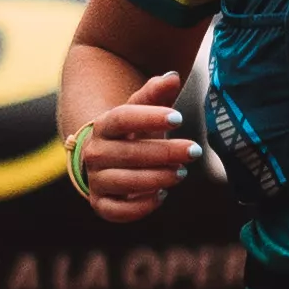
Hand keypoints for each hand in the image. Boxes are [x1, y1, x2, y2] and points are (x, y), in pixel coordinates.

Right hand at [68, 66, 197, 223]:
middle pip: (128, 153)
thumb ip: (156, 93)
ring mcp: (96, 180)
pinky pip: (116, 211)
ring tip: (181, 172)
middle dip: (164, 153)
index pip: (122, 119)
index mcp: (104, 125)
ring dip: (155, 178)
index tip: (179, 118)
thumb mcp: (144, 110)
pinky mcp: (100, 204)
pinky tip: (162, 194)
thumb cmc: (133, 132)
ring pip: (123, 181)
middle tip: (194, 151)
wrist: (108, 159)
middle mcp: (95, 153)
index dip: (149, 118)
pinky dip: (139, 207)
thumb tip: (172, 77)